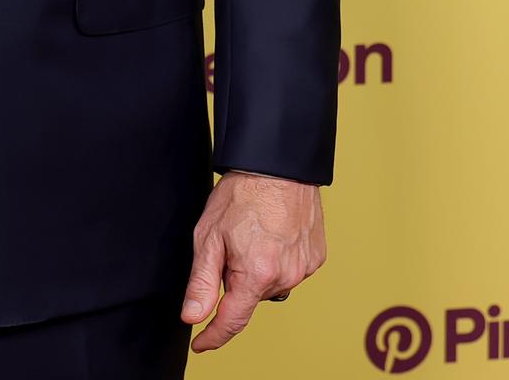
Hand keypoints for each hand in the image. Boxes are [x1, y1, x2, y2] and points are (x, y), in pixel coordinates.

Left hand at [179, 171, 325, 351]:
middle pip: (250, 297)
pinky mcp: (316, 257)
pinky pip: (289, 271)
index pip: (233, 321)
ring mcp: (304, 268)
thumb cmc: (243, 194)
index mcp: (257, 274)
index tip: (201, 343)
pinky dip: (277, 261)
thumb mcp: (209, 236)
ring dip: (257, 271)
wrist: (278, 165)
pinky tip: (272, 236)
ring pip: (270, 285)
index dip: (213, 336)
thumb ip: (202, 282)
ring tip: (253, 235)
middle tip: (230, 245)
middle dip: (235, 281)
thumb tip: (192, 316)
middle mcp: (285, 276)